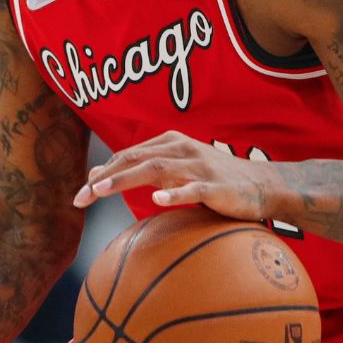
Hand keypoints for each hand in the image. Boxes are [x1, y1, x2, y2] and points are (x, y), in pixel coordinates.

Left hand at [73, 131, 279, 219]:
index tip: (81, 192)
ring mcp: (199, 166)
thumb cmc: (214, 178)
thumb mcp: (176, 169)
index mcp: (170, 143)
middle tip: (80, 196)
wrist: (262, 184)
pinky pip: (193, 188)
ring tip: (102, 190)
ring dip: (127, 178)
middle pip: (135, 159)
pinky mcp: (216, 185)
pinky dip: (174, 192)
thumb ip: (144, 169)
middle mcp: (181, 149)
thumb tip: (100, 175)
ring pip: (157, 169)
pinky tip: (157, 199)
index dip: (103, 171)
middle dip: (105, 176)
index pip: (128, 155)